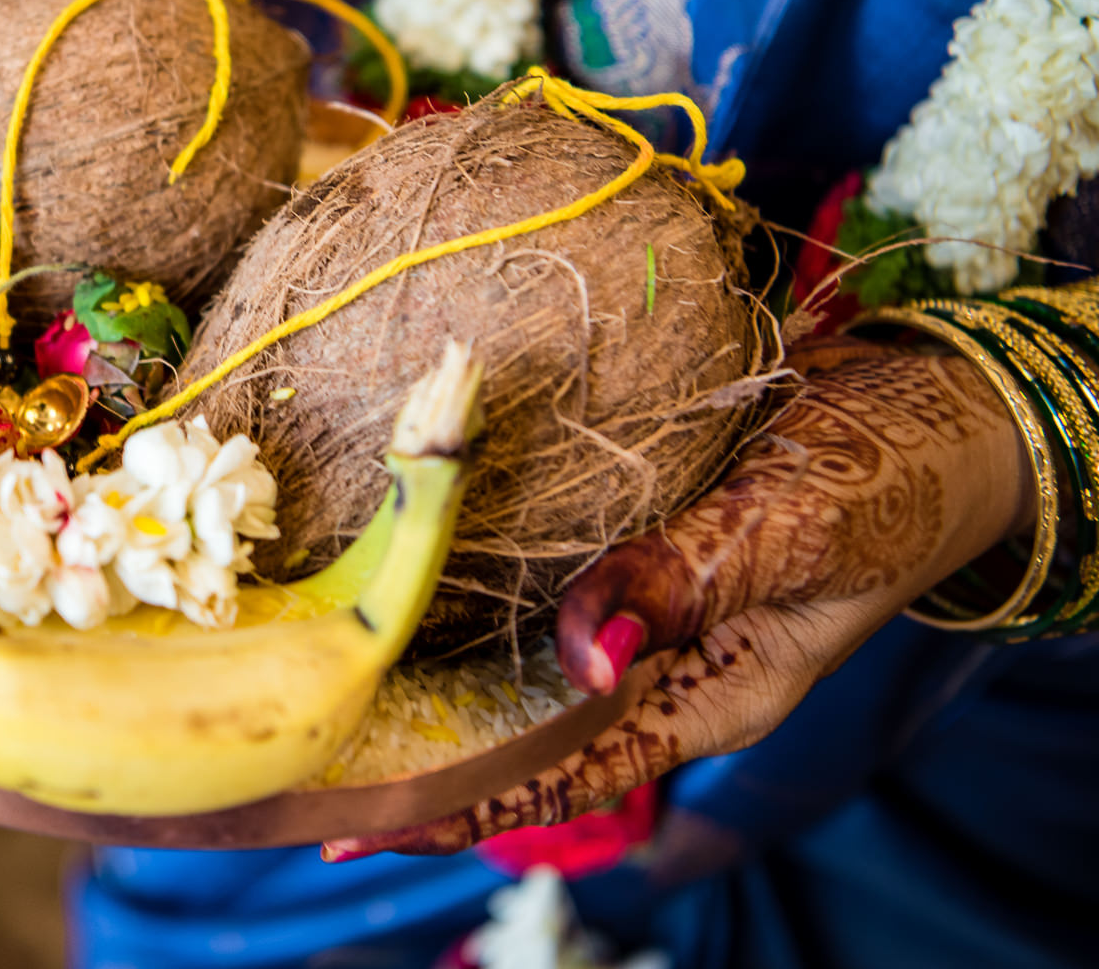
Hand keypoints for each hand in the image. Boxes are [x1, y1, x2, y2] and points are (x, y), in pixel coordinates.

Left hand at [322, 337, 1033, 860]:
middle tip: (302, 752)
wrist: (922, 402)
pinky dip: (464, 579)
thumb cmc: (884, 479)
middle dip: (418, 747)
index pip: (564, 775)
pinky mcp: (621, 540)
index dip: (466, 804)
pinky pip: (530, 576)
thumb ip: (686, 584)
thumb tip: (583, 657)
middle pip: (518, 730)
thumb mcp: (791, 533)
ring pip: (513, 656)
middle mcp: (659, 662)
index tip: (366, 820)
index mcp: (706, 694)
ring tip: (317, 677)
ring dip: (425, 667)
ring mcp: (639, 603)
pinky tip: (391, 567)